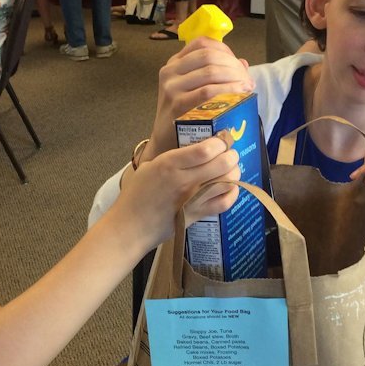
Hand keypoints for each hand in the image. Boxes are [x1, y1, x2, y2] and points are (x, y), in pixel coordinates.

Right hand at [117, 135, 240, 247]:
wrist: (130, 226)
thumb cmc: (136, 195)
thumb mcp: (149, 167)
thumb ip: (173, 158)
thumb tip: (196, 150)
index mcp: (169, 164)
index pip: (205, 150)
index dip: (219, 142)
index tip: (221, 139)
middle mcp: (184, 181)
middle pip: (221, 163)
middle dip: (231, 155)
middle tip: (230, 153)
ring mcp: (193, 199)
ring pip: (227, 181)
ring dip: (234, 172)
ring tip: (231, 168)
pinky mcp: (197, 215)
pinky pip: (224, 203)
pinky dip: (232, 193)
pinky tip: (231, 188)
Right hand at [147, 36, 253, 160]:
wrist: (166, 143)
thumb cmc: (184, 116)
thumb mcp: (193, 90)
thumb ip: (216, 74)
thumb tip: (243, 63)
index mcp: (174, 64)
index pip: (202, 43)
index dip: (225, 50)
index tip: (238, 65)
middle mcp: (170, 72)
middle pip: (209, 56)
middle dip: (234, 66)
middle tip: (247, 80)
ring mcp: (172, 88)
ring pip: (211, 71)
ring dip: (235, 77)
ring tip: (247, 88)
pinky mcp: (178, 104)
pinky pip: (209, 91)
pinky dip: (229, 91)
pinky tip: (241, 96)